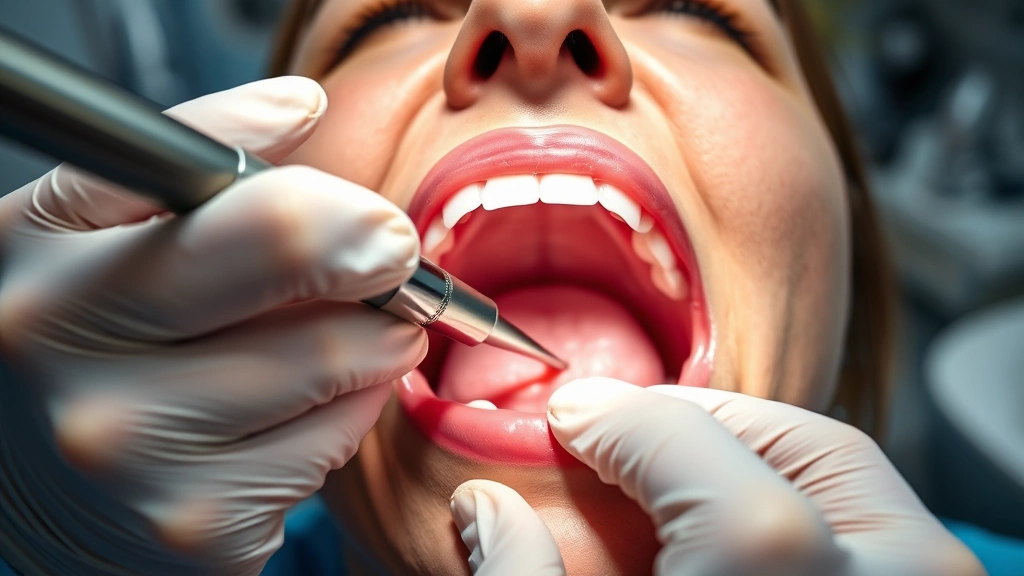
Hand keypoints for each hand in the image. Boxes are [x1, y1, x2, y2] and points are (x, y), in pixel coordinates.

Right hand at [0, 77, 425, 574]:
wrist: (31, 480)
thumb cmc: (80, 334)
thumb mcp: (88, 228)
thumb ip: (191, 159)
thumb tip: (301, 106)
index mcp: (47, 267)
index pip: (246, 209)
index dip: (344, 211)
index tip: (380, 225)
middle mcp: (75, 369)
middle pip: (313, 285)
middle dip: (380, 271)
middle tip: (382, 270)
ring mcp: (138, 463)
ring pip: (344, 368)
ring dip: (370, 345)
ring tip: (333, 340)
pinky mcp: (198, 532)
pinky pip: (336, 445)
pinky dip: (343, 415)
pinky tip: (292, 412)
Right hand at [450, 378, 984, 575]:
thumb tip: (486, 514)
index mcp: (764, 562)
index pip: (671, 435)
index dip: (604, 418)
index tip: (571, 419)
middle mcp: (881, 567)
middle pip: (788, 438)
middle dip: (695, 422)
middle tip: (626, 439)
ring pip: (849, 480)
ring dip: (757, 463)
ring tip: (686, 488)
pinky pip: (881, 537)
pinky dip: (811, 520)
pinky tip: (745, 544)